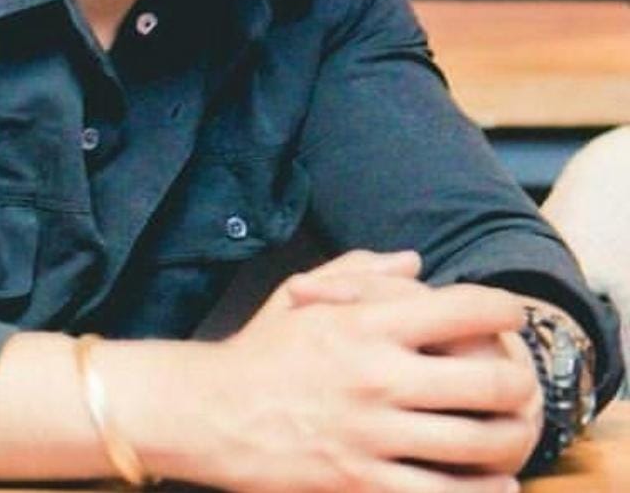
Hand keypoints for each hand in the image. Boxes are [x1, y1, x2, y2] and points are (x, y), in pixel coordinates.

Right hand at [172, 273, 535, 492]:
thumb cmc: (259, 348)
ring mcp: (372, 434)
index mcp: (364, 323)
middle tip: (521, 383)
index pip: (464, 308)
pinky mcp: (360, 484)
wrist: (209, 411)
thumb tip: (414, 260)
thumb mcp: (300, 293)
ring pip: (479, 445)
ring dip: (511, 441)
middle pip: (491, 381)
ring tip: (514, 433)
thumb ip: (360, 271)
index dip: (505, 309)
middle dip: (521, 383)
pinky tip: (492, 486)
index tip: (511, 315)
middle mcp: (377, 375)